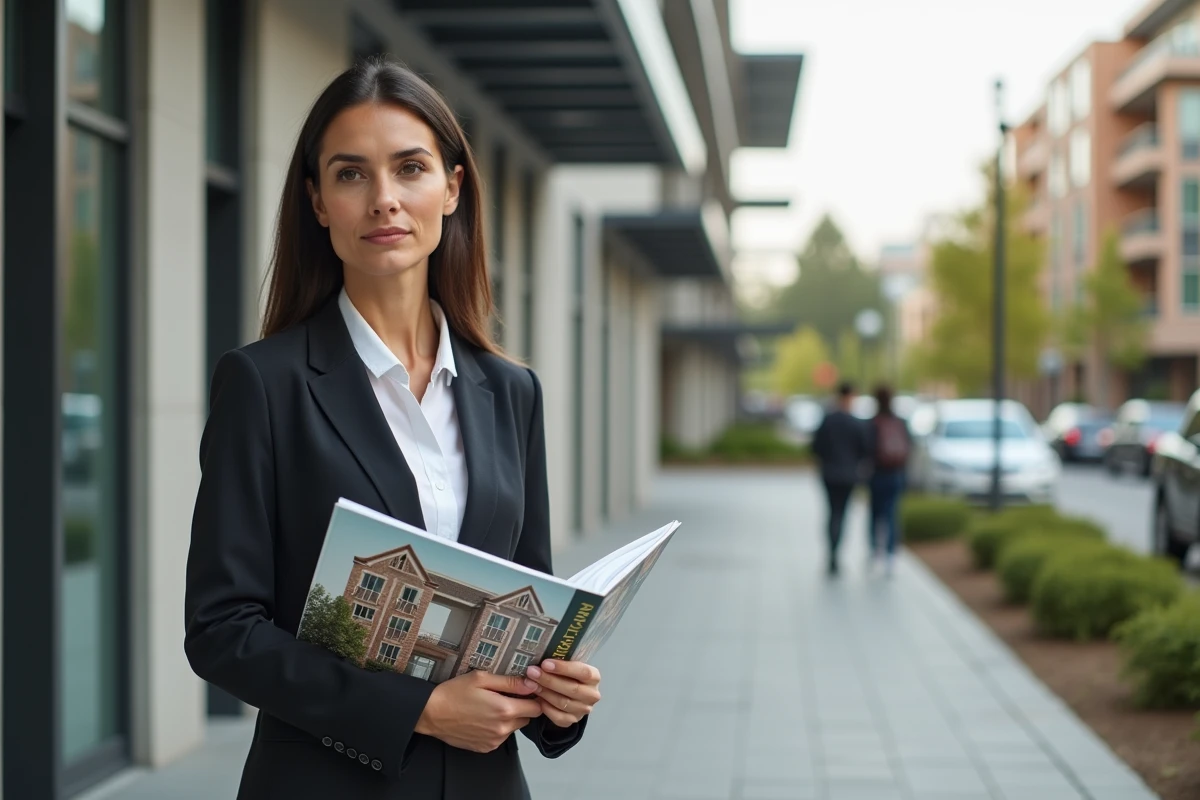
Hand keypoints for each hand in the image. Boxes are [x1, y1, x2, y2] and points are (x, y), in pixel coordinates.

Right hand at [414, 670, 543, 752]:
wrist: (431, 713)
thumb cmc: (454, 693)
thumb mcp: (482, 679)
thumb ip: (510, 682)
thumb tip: (532, 684)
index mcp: (505, 710)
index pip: (537, 707)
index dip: (534, 698)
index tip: (527, 690)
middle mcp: (503, 729)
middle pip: (527, 718)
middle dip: (522, 707)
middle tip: (506, 696)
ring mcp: (494, 741)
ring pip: (513, 728)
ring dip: (509, 718)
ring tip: (490, 707)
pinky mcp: (485, 748)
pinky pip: (500, 737)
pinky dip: (497, 728)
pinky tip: (482, 718)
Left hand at [523, 659, 600, 727]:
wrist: (569, 693)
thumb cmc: (566, 674)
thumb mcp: (567, 665)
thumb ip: (559, 663)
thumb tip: (539, 657)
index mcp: (594, 677)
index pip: (583, 672)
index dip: (564, 668)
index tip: (545, 663)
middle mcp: (592, 694)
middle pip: (572, 689)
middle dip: (549, 680)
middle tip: (532, 672)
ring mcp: (584, 709)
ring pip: (563, 703)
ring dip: (544, 693)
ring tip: (530, 684)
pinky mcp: (573, 720)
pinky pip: (558, 717)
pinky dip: (546, 708)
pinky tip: (537, 699)